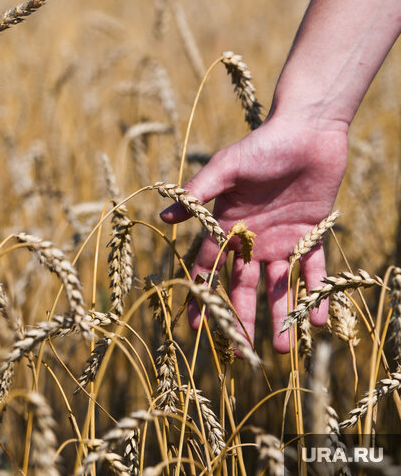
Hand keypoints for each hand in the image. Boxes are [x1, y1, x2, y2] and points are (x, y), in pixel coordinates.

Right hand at [160, 115, 347, 352]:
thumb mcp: (226, 168)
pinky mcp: (312, 236)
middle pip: (243, 286)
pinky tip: (318, 321)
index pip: (208, 268)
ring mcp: (282, 240)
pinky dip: (317, 294)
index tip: (196, 329)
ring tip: (282, 348)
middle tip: (241, 353)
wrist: (308, 130)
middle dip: (241, 317)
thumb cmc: (262, 145)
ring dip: (280, 315)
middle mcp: (252, 238)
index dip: (202, 297)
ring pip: (279, 286)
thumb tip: (164, 217)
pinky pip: (314, 271)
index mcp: (227, 225)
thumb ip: (199, 193)